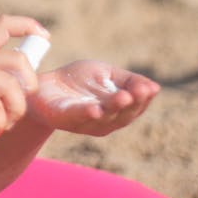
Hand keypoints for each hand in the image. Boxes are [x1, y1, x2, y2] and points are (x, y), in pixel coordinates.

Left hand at [27, 60, 159, 135]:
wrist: (43, 85)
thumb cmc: (78, 82)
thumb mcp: (106, 74)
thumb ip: (128, 80)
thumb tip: (154, 87)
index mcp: (116, 111)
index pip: (136, 107)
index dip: (144, 98)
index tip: (151, 87)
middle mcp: (104, 121)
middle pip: (123, 115)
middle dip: (133, 103)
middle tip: (141, 91)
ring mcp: (84, 122)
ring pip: (103, 117)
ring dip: (114, 107)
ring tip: (124, 97)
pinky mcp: (64, 118)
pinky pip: (77, 116)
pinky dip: (87, 113)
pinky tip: (95, 108)